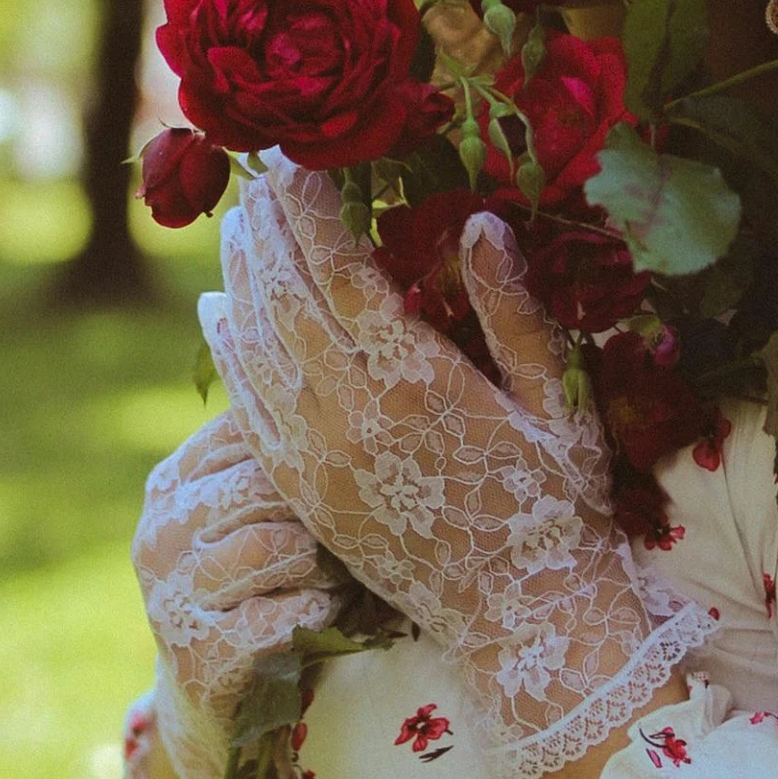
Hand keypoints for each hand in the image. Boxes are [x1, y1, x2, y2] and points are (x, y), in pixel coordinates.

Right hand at [131, 404, 351, 778]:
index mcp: (171, 485)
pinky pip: (284, 615)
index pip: (244, 431)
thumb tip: (347, 392)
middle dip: (321, 512)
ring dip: (325, 567)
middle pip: (262, 485)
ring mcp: (169, 598)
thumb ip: (276, 462)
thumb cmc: (259, 589)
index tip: (344, 472)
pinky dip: (318, 616)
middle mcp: (158, 534)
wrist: (220, 702)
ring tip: (336, 580)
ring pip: (275, 548)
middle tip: (350, 539)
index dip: (307, 452)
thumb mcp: (253, 516)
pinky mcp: (198, 657)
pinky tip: (319, 621)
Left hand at [198, 152, 714, 778]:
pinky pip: (248, 406)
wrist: (524, 616)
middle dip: (268, 231)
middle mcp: (355, 416)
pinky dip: (228, 351)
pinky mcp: (303, 492)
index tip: (298, 162)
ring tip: (236, 227)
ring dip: (240, 280)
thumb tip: (481, 224)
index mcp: (421, 383)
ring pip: (256, 348)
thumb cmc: (558, 502)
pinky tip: (219, 312)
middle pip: (286, 299)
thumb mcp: (559, 402)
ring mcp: (319, 458)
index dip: (312, 212)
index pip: (341, 273)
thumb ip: (515, 313)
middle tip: (258, 177)